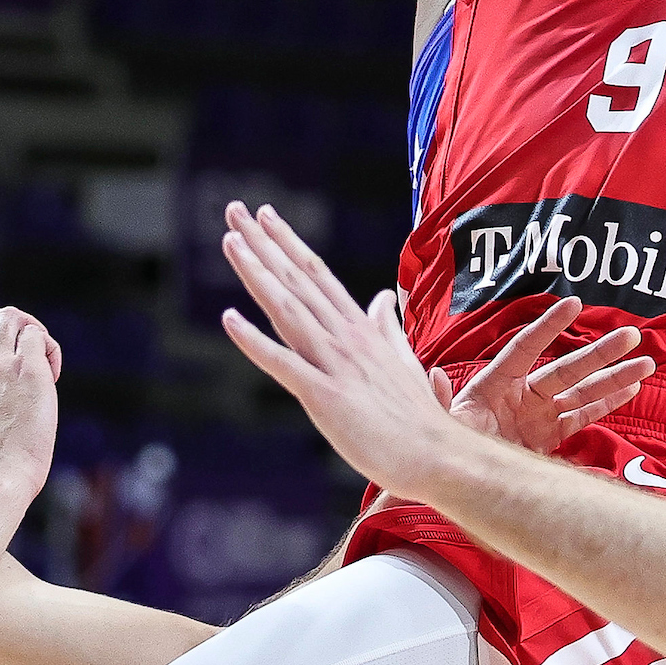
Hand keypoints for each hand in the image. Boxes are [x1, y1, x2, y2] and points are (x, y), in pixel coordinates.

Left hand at [218, 203, 470, 500]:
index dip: (289, 244)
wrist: (436, 454)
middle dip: (264, 244)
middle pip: (297, 281)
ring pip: (287, 309)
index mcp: (361, 330)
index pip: (318, 275)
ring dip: (256, 274)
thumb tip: (382, 298)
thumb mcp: (403, 361)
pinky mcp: (324, 396)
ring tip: (230, 242)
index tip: (267, 217)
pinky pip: (283, 363)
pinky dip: (254, 341)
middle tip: (235, 210)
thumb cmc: (418, 416)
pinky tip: (229, 319)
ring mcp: (334, 364)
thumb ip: (387, 328)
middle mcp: (345, 338)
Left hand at [433, 296, 653, 455]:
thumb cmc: (443, 450)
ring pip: (582, 392)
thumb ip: (440, 402)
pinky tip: (631, 389)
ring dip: (613, 377)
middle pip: (566, 369)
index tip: (574, 305)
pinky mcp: (548, 438)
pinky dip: (607, 404)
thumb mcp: (439, 427)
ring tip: (646, 363)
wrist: (453, 482)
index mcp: (495, 385)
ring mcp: (538, 416)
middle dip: (599, 353)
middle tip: (631, 335)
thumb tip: (435, 375)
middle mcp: (522, 395)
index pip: (525, 348)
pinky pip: (582, 417)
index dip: (548, 327)